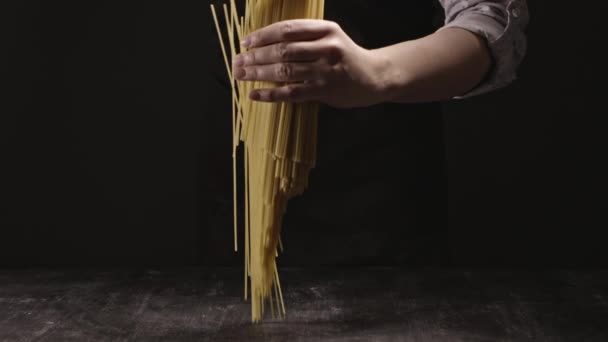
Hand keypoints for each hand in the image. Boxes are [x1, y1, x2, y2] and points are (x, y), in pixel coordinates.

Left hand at [233, 20, 387, 107]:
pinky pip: (291, 93)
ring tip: (242, 75)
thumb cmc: (345, 57)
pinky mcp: (325, 91)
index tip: (245, 42)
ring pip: (285, 71)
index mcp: (325, 29)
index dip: (263, 35)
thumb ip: (304, 37)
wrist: (375, 76)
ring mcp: (326, 70)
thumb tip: (264, 45)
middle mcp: (326, 47)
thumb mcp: (330, 37)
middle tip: (238, 61)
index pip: (287, 29)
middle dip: (256, 56)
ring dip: (259, 73)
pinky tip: (255, 94)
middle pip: (282, 50)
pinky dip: (270, 94)